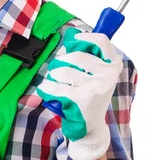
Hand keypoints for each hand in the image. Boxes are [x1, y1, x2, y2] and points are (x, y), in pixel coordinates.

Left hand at [36, 28, 122, 159]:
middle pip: (75, 55)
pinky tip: (47, 90)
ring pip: (62, 70)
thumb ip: (87, 53)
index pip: (101, 41)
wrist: (89, 126)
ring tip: (55, 83)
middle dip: (60, 61)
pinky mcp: (81, 100)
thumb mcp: (95, 73)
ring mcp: (95, 87)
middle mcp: (108, 75)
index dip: (84, 38)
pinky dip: (46, 87)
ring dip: (52, 76)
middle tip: (58, 71)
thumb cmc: (89, 94)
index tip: (73, 41)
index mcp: (113, 65)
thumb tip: (71, 33)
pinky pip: (54, 86)